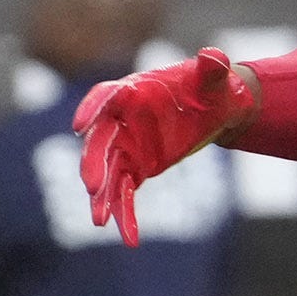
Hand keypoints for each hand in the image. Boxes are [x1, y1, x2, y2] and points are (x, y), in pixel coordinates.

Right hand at [73, 49, 257, 242]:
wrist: (215, 109)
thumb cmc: (211, 87)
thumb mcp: (217, 78)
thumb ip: (212, 68)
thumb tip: (215, 56)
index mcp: (134, 90)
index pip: (106, 97)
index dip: (91, 109)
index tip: (79, 126)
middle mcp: (122, 120)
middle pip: (100, 142)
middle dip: (93, 163)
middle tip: (91, 186)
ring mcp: (126, 146)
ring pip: (107, 173)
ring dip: (103, 197)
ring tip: (99, 221)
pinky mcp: (135, 168)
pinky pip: (125, 194)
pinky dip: (126, 215)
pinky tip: (129, 239)